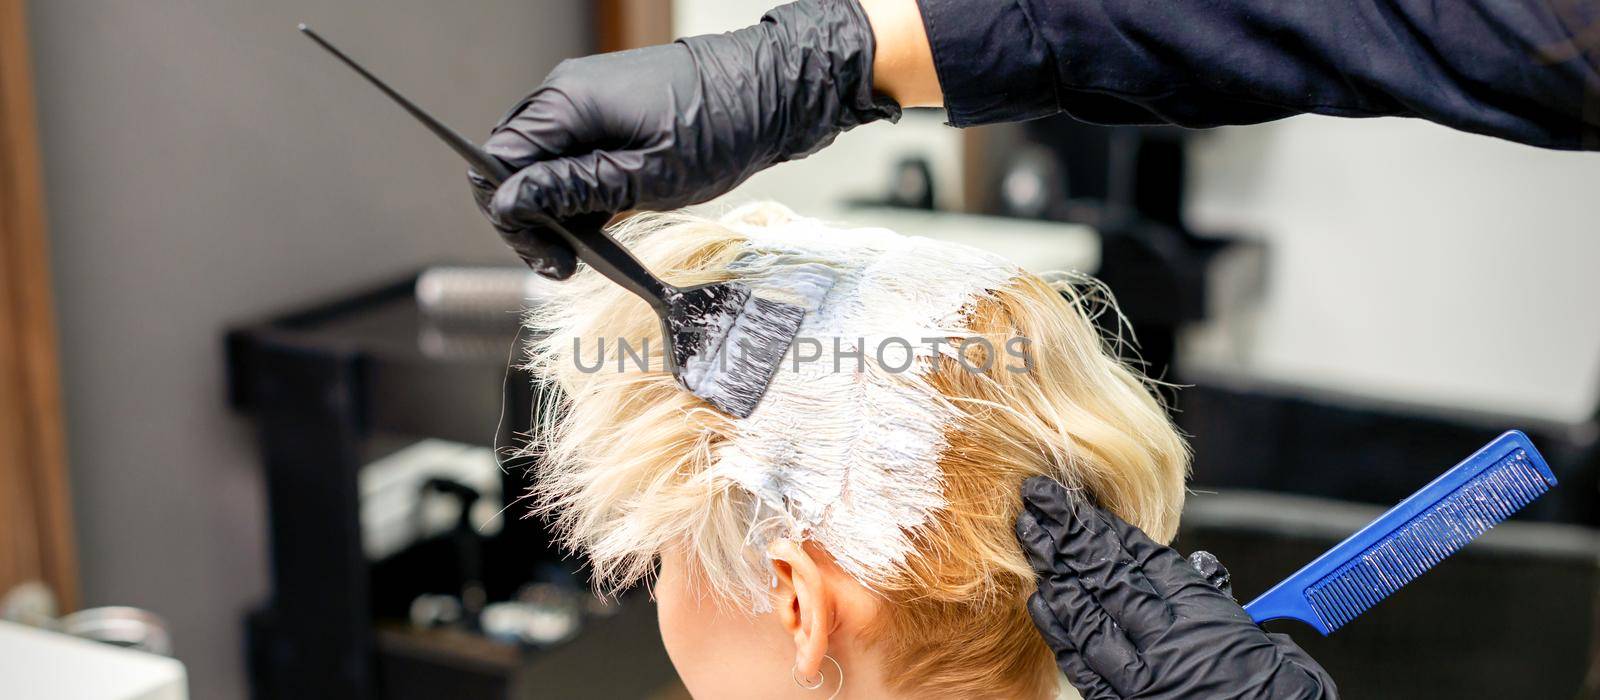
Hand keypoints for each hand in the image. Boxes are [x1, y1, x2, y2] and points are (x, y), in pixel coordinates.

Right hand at [468, 0, 900, 277]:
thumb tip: (511, 203)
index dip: (511, 216)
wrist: (775, 91)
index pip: (499, 162)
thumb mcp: (649, 176)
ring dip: (556, 212)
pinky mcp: (611, 116)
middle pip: (515, 165)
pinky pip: (574, 158)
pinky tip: (603, 226)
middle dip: (530, 220)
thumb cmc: (724, 128)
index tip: (548, 257)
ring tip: (587, 254)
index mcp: (568, 104)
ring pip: (544, 165)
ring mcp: (589, 103)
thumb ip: (576, 189)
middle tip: (565, 266)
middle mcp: (568, 96)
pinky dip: (581, 194)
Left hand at [1015, 476, 1337, 698]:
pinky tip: (1039, 599)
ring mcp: (1140, 677)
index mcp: (1203, 614)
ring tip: (1029, 534)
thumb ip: (1221, 599)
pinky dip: (1059, 630)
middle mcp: (1167, 640)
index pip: (1144, 557)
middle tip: (1038, 497)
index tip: (1077, 502)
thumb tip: (1201, 565)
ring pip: (1086, 612)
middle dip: (1069, 532)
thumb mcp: (1259, 635)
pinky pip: (1082, 664)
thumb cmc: (1279, 693)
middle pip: (1106, 574)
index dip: (1105, 526)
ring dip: (1054, 571)